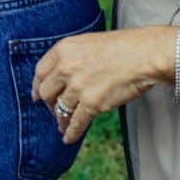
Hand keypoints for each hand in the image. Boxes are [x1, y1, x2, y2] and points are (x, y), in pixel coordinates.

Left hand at [32, 25, 173, 143]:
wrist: (142, 55)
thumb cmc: (120, 47)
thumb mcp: (85, 42)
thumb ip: (70, 57)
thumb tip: (63, 74)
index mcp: (63, 49)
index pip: (40, 71)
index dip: (37, 85)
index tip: (36, 94)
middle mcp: (65, 68)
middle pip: (46, 92)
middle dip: (48, 104)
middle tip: (53, 110)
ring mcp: (77, 87)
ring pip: (60, 109)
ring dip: (60, 120)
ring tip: (61, 126)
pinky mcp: (92, 104)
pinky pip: (75, 122)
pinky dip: (71, 132)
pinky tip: (69, 137)